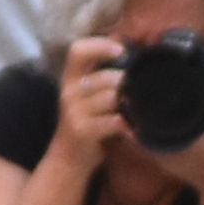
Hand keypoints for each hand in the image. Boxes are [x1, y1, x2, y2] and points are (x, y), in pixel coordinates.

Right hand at [49, 33, 136, 174]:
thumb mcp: (87, 96)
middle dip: (124, 84)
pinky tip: (131, 129)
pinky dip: (127, 125)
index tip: (120, 50)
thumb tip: (127, 49)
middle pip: (104, 77)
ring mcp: (73, 112)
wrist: (68, 159)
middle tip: (134, 93)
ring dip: (127, 105)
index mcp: (70, 79)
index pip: (78, 51)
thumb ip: (102, 77)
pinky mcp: (81, 130)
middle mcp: (68, 93)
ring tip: (134, 112)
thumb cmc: (86, 123)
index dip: (99, 46)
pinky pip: (112, 121)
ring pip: (111, 98)